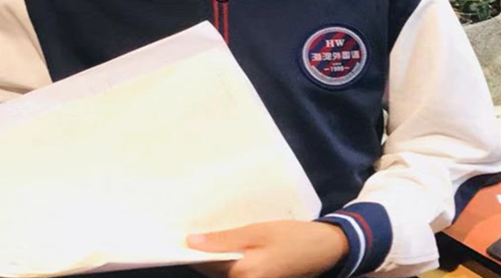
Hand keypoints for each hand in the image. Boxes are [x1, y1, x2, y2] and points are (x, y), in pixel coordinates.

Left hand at [187, 221, 347, 277]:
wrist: (323, 248)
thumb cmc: (293, 237)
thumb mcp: (258, 231)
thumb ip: (225, 239)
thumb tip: (191, 242)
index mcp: (244, 273)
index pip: (205, 264)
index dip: (190, 249)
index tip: (176, 234)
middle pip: (211, 270)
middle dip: (201, 252)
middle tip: (192, 227)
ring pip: (220, 271)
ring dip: (213, 256)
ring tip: (207, 231)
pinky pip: (232, 272)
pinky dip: (226, 259)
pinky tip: (226, 242)